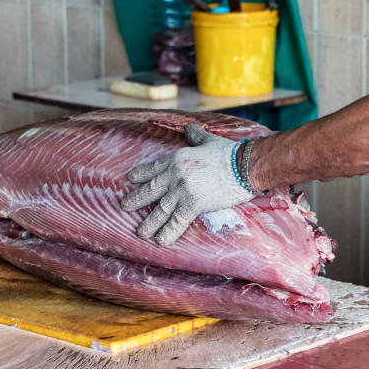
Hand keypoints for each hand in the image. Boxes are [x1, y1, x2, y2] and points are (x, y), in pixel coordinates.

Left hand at [121, 123, 254, 245]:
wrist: (244, 165)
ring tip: (140, 233)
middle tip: (124, 206)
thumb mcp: (209, 140)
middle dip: (136, 199)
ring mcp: (181, 190)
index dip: (141, 175)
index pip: (153, 168)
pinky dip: (168, 233)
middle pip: (150, 190)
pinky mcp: (192, 204)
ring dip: (149, 223)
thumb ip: (196, 136)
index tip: (130, 180)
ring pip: (160, 210)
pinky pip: (176, 222)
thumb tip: (190, 127)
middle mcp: (174, 175)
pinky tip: (159, 242)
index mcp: (177, 159)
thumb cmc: (230, 153)